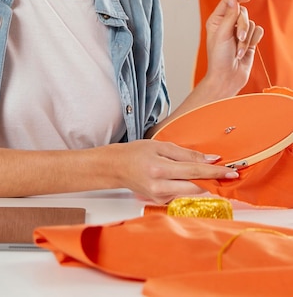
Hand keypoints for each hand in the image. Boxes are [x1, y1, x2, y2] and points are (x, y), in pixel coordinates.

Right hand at [102, 140, 238, 204]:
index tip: (231, 172)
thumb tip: (210, 159)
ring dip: (202, 183)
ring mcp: (160, 197)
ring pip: (191, 192)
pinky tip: (184, 178)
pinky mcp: (161, 202)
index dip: (215, 172)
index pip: (194, 172)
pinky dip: (188, 186)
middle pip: (196, 187)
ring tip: (207, 173)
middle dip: (213, 180)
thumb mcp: (160, 146)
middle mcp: (160, 187)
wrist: (116, 168)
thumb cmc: (136, 153)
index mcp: (159, 169)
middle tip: (227, 173)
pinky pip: (181, 194)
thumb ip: (186, 154)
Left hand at [204, 0, 263, 97]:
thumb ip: (229, 16)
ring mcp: (239, 32)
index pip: (228, 1)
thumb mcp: (222, 34)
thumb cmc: (219, 58)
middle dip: (242, 25)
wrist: (227, 77)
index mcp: (216, 20)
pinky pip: (258, 31)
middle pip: (242, 12)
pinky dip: (253, 41)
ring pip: (251, 23)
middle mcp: (227, 24)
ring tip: (238, 50)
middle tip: (238, 37)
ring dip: (246, 38)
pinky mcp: (249, 40)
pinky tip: (245, 50)